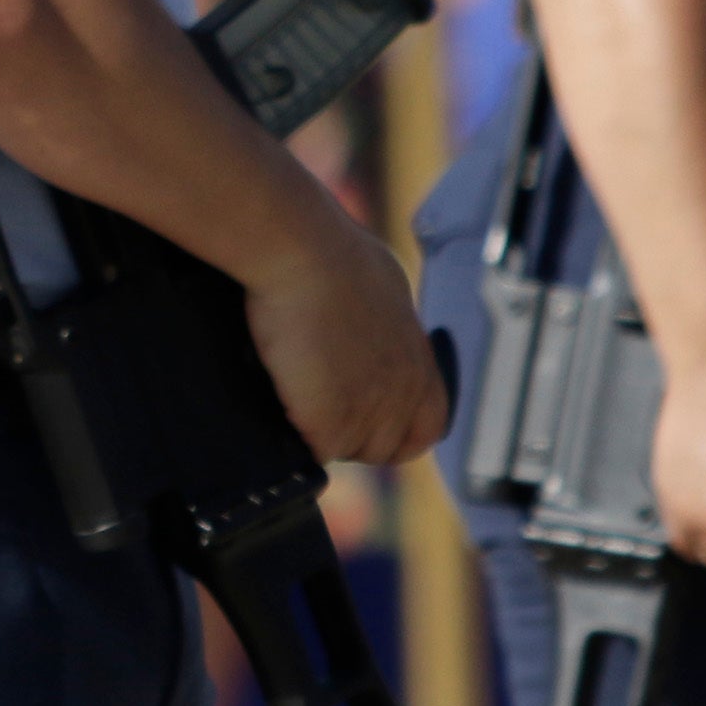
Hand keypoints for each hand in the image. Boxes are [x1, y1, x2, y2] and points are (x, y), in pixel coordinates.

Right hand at [235, 209, 449, 467]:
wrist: (303, 252)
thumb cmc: (332, 251)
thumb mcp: (383, 287)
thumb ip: (387, 326)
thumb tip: (371, 335)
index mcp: (419, 359)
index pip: (428, 426)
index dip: (399, 432)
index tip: (369, 424)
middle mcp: (405, 391)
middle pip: (386, 446)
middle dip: (353, 434)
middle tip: (315, 404)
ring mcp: (372, 411)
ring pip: (346, 451)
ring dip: (320, 434)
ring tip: (292, 396)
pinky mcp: (332, 424)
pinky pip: (314, 455)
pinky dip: (293, 436)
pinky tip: (277, 403)